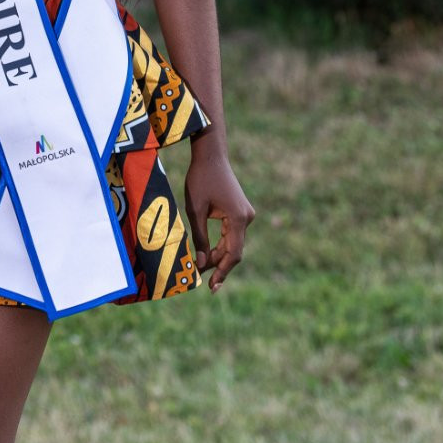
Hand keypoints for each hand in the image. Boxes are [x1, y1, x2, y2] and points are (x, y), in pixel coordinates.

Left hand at [183, 146, 252, 291]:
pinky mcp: (241, 211)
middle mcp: (246, 218)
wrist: (211, 155)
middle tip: (205, 281)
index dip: (222, 271)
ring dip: (219, 255)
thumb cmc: (200, 179)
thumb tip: (202, 265)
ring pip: (233, 243)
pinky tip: (210, 255)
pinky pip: (232, 234)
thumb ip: (200, 239)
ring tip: (203, 268)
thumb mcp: (195, 210)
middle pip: (234, 251)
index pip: (233, 254)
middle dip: (219, 265)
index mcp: (238, 218)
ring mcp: (246, 214)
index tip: (212, 286)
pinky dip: (222, 244)